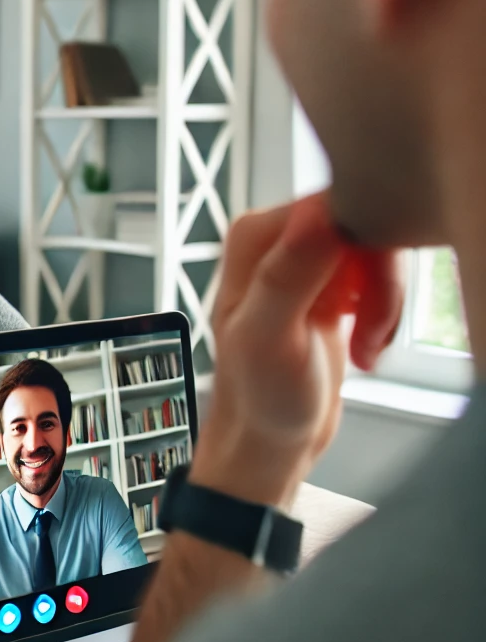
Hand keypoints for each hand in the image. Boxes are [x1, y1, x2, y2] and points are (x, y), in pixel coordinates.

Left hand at [191, 192, 404, 508]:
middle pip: (365, 223)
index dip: (367, 249)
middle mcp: (279, 239)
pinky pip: (381, 275)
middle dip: (382, 282)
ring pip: (379, 250)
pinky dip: (385, 312)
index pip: (337, 204)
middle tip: (367, 329)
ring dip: (386, 303)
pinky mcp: (332, 284)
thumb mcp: (270, 337)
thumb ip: (289, 274)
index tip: (362, 300)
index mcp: (256, 236)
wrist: (269, 437)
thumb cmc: (258, 398)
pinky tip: (364, 344)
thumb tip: (316, 215)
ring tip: (364, 345)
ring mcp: (307, 260)